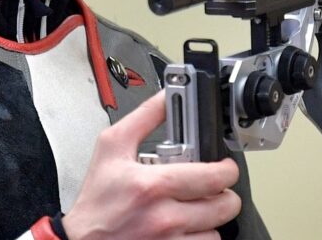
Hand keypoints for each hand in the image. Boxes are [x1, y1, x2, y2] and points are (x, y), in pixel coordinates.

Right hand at [63, 93, 241, 239]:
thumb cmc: (96, 200)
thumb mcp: (111, 148)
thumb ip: (145, 117)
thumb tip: (168, 95)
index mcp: (152, 185)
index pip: (214, 177)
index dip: (225, 169)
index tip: (222, 167)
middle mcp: (164, 218)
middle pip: (225, 206)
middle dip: (223, 194)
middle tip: (211, 189)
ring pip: (217, 231)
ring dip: (209, 220)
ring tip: (192, 209)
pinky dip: (198, 238)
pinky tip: (184, 228)